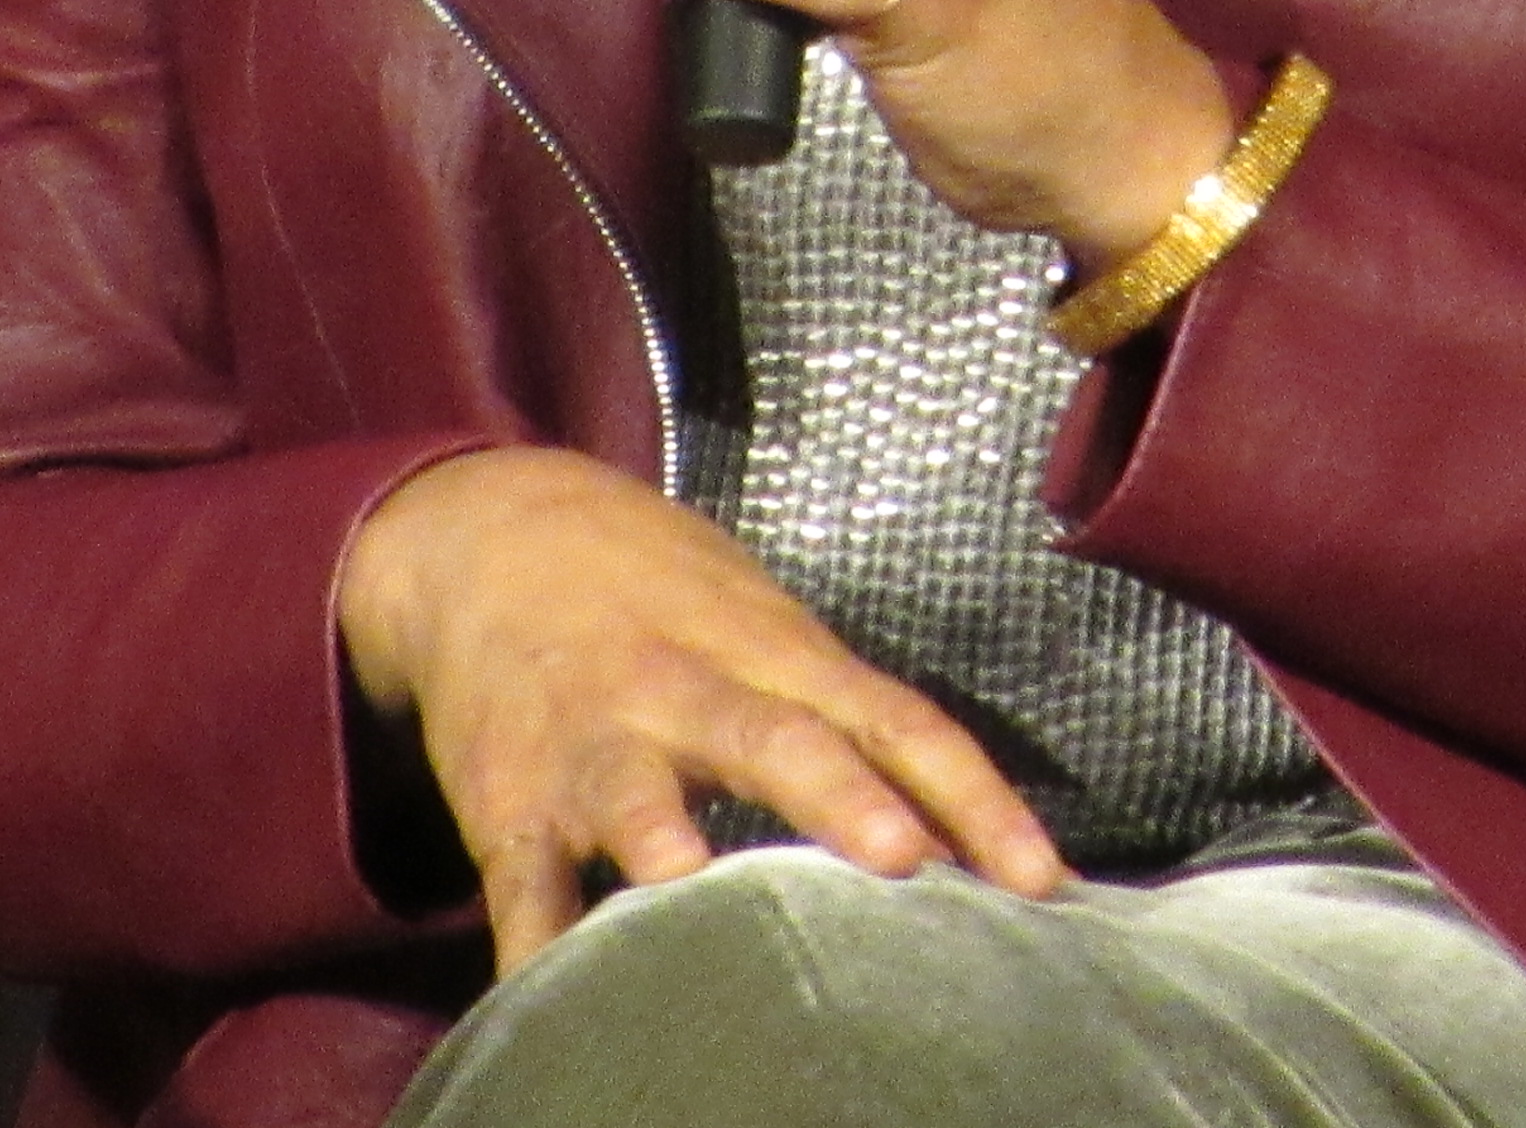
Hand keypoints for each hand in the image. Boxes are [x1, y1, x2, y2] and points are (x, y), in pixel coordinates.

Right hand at [339, 446, 1066, 968]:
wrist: (486, 530)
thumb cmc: (654, 591)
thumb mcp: (756, 623)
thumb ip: (839, 720)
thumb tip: (948, 843)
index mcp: (773, 650)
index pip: (894, 719)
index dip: (971, 793)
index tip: (1039, 876)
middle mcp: (687, 689)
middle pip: (778, 741)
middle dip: (842, 799)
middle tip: (902, 859)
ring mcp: (592, 742)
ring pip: (635, 795)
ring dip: (662, 841)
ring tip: (688, 885)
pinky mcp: (508, 797)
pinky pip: (523, 880)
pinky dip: (536, 942)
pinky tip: (552, 995)